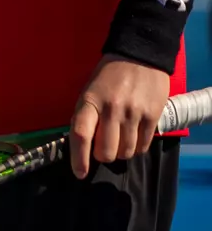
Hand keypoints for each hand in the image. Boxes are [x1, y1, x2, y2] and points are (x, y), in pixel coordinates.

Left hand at [68, 54, 170, 177]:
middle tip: (104, 148)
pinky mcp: (152, 116)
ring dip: (121, 152)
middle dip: (103, 156)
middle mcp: (111, 109)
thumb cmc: (109, 76)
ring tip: (121, 139)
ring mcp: (133, 113)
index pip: (81, 134)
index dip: (78, 158)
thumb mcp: (89, 91)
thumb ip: (86, 116)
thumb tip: (82, 145)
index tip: (80, 173)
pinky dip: (137, 148)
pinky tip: (134, 137)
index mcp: (90, 101)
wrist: (140, 57)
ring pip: (126, 152)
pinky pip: (143, 146)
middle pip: (106, 151)